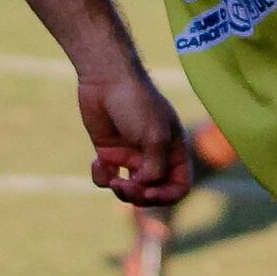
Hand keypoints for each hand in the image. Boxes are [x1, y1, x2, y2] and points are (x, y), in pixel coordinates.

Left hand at [79, 66, 191, 207]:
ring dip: (121, 192)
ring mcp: (131, 156)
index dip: (167, 196)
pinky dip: (102, 178)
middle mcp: (154, 156)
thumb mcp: (155, 137)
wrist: (106, 79)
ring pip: (130, 190)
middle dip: (140, 196)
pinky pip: (107, 179)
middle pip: (153, 192)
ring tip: (112, 180)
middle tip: (126, 186)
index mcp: (174, 151)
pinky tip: (97, 162)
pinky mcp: (109, 153)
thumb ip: (155, 168)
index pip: (179, 186)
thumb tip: (144, 187)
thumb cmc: (137, 103)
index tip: (150, 192)